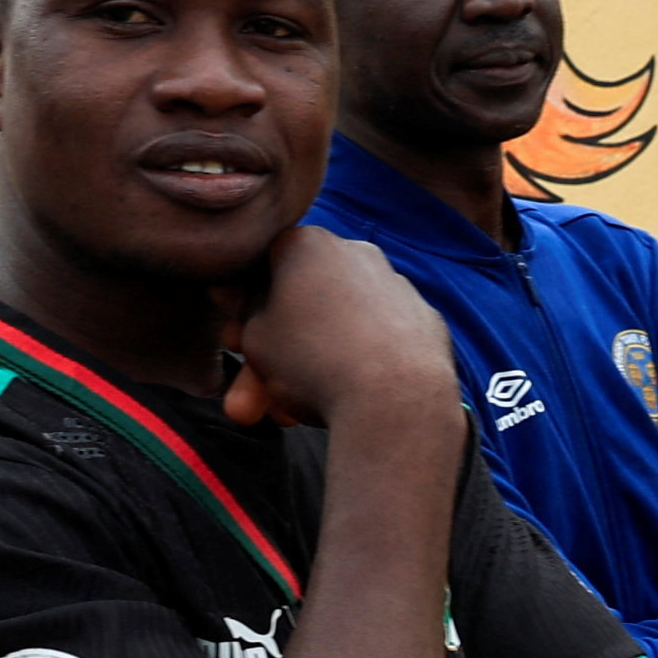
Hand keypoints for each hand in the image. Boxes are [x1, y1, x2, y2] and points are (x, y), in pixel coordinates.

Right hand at [211, 217, 463, 437]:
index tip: (234, 343)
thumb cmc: (312, 360)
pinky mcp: (425, 321)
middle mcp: (356, 252)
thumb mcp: (255, 338)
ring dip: (311, 369)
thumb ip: (242, 312)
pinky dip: (359, 367)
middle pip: (302, 306)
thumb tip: (231, 291)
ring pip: (338, 328)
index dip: (242, 310)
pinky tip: (343, 402)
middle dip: (272, 358)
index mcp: (308, 244)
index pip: (262, 269)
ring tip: (292, 414)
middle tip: (253, 401)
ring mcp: (397, 285)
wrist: (395, 398)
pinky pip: (378, 342)